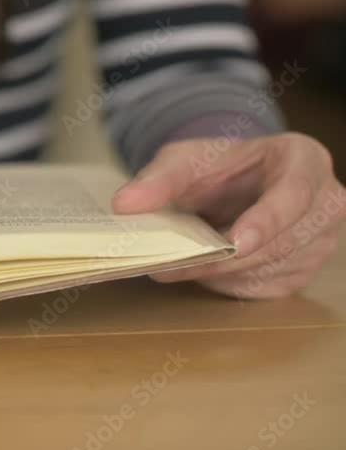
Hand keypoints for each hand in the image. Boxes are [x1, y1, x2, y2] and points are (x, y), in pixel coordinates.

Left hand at [113, 133, 344, 298]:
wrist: (235, 181)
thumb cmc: (218, 166)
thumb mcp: (184, 160)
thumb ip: (158, 179)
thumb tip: (124, 204)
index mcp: (305, 160)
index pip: (294, 194)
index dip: (266, 221)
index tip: (235, 243)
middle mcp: (325, 202)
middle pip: (281, 243)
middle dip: (223, 259)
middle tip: (171, 265)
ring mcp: (320, 241)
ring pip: (271, 270)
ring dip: (221, 273)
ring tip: (178, 265)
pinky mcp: (303, 271)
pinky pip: (265, 289)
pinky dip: (229, 284)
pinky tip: (203, 271)